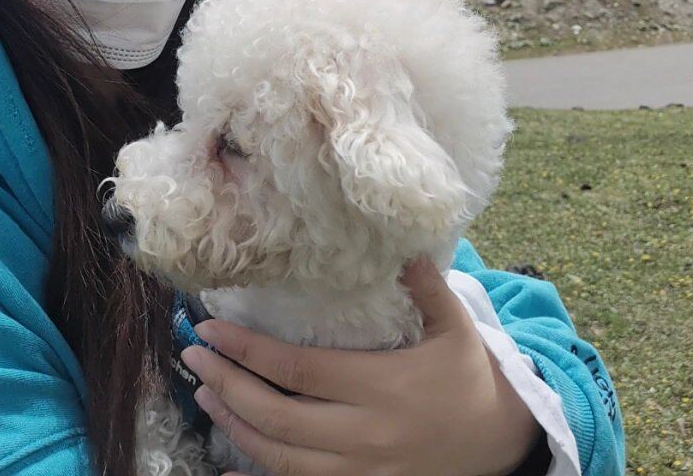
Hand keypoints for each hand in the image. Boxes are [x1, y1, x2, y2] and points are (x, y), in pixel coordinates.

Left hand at [179, 256, 543, 475]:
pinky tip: (228, 470)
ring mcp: (360, 474)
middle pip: (277, 416)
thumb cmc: (469, 378)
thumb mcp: (455, 326)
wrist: (499, 444)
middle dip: (226, 385)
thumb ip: (427, 285)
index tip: (211, 330)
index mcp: (381, 387)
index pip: (299, 370)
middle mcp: (364, 436)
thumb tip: (404, 241)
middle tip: (193, 357)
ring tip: (204, 395)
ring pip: (280, 460)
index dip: (249, 351)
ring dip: (234, 427)